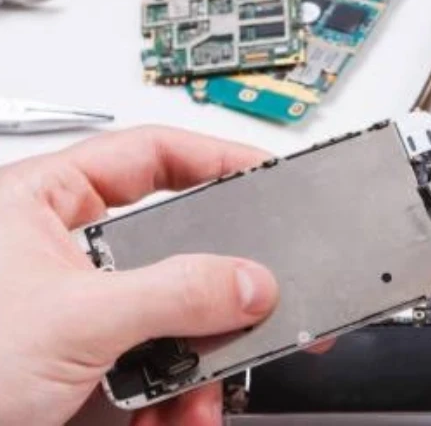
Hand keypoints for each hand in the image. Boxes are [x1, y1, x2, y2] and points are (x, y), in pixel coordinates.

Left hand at [0, 127, 278, 425]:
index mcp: (42, 203)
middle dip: (213, 300)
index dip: (214, 157)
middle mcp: (64, 252)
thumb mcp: (71, 320)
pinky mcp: (84, 363)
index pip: (149, 154)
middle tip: (256, 307)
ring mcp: (76, 312)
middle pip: (174, 249)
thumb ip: (173, 292)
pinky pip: (154, 367)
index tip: (266, 175)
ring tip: (195, 403)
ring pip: (170, 320)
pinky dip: (173, 400)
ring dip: (195, 368)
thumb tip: (249, 281)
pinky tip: (173, 420)